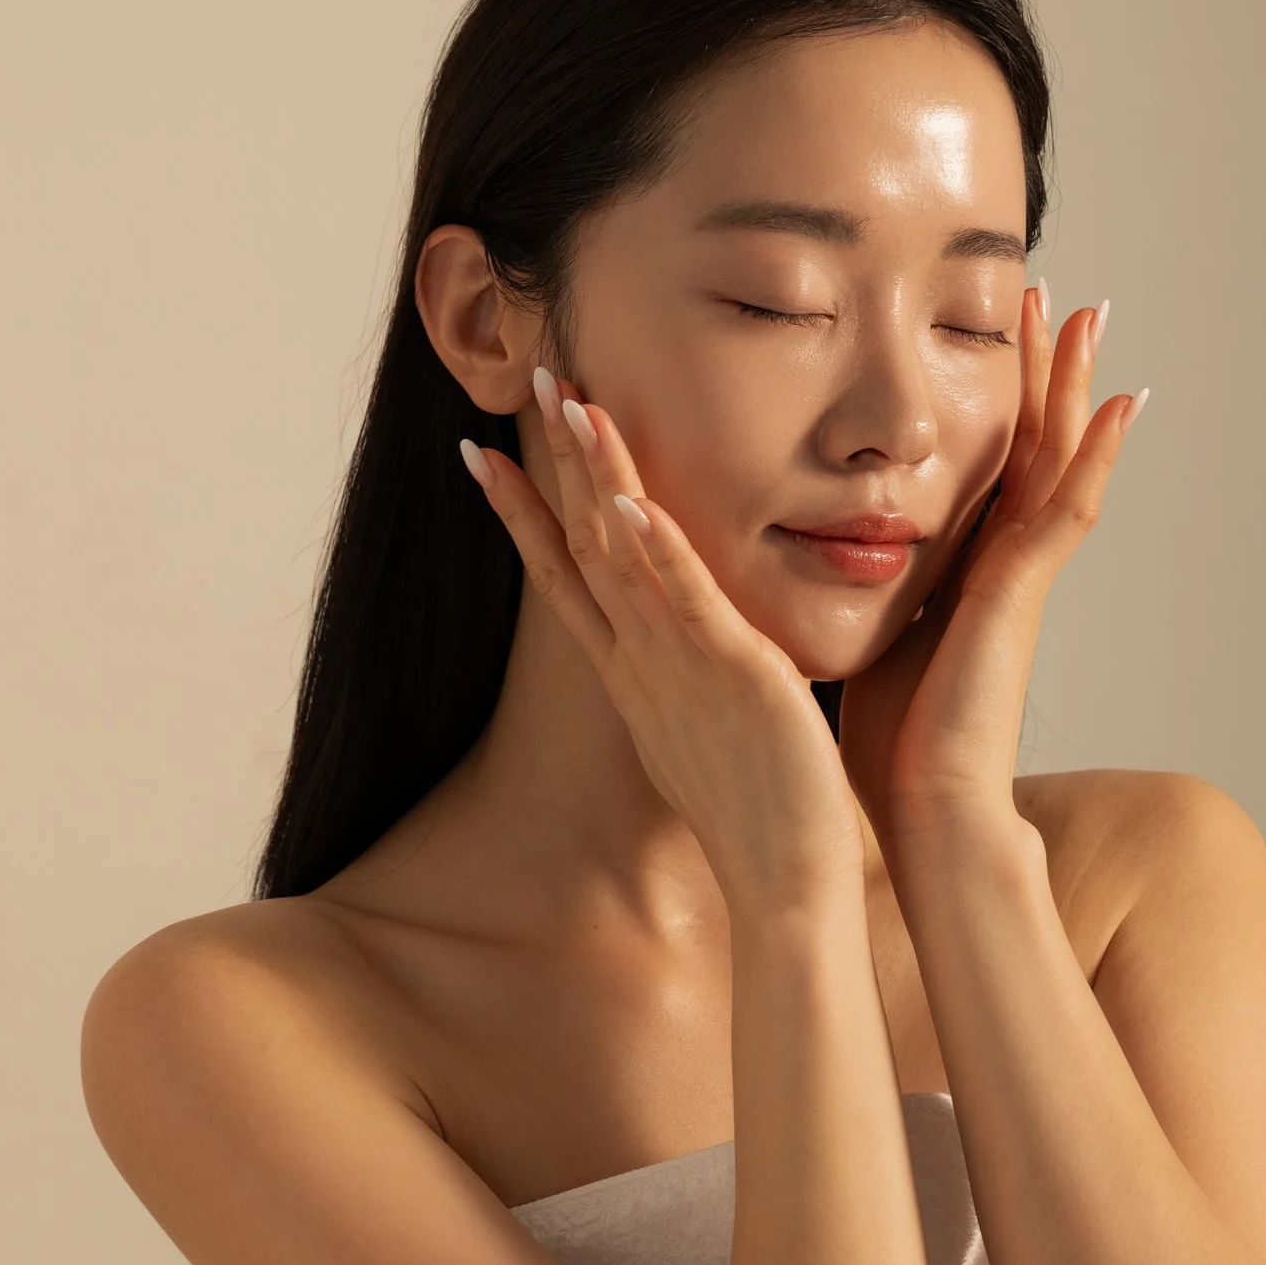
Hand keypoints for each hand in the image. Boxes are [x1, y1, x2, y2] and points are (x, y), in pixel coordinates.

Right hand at [460, 366, 869, 912]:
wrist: (783, 883)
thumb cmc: (760, 812)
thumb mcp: (707, 730)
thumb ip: (693, 679)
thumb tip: (693, 653)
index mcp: (633, 674)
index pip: (563, 577)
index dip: (522, 512)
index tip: (482, 453)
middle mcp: (641, 663)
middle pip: (581, 545)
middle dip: (553, 461)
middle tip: (532, 381)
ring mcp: (679, 669)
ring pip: (623, 558)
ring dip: (597, 479)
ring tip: (572, 406)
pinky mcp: (733, 677)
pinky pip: (687, 605)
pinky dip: (656, 553)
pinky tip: (631, 503)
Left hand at [837, 282, 1144, 850]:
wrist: (926, 813)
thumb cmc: (892, 750)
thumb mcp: (871, 642)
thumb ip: (863, 595)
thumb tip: (816, 561)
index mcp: (962, 574)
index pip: (983, 467)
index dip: (992, 403)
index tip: (990, 334)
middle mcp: (1000, 566)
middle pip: (1026, 445)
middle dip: (1038, 371)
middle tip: (1054, 295)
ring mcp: (1020, 578)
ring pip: (1055, 458)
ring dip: (1072, 385)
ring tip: (1088, 313)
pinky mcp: (1025, 595)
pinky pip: (1069, 509)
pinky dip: (1098, 456)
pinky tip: (1122, 404)